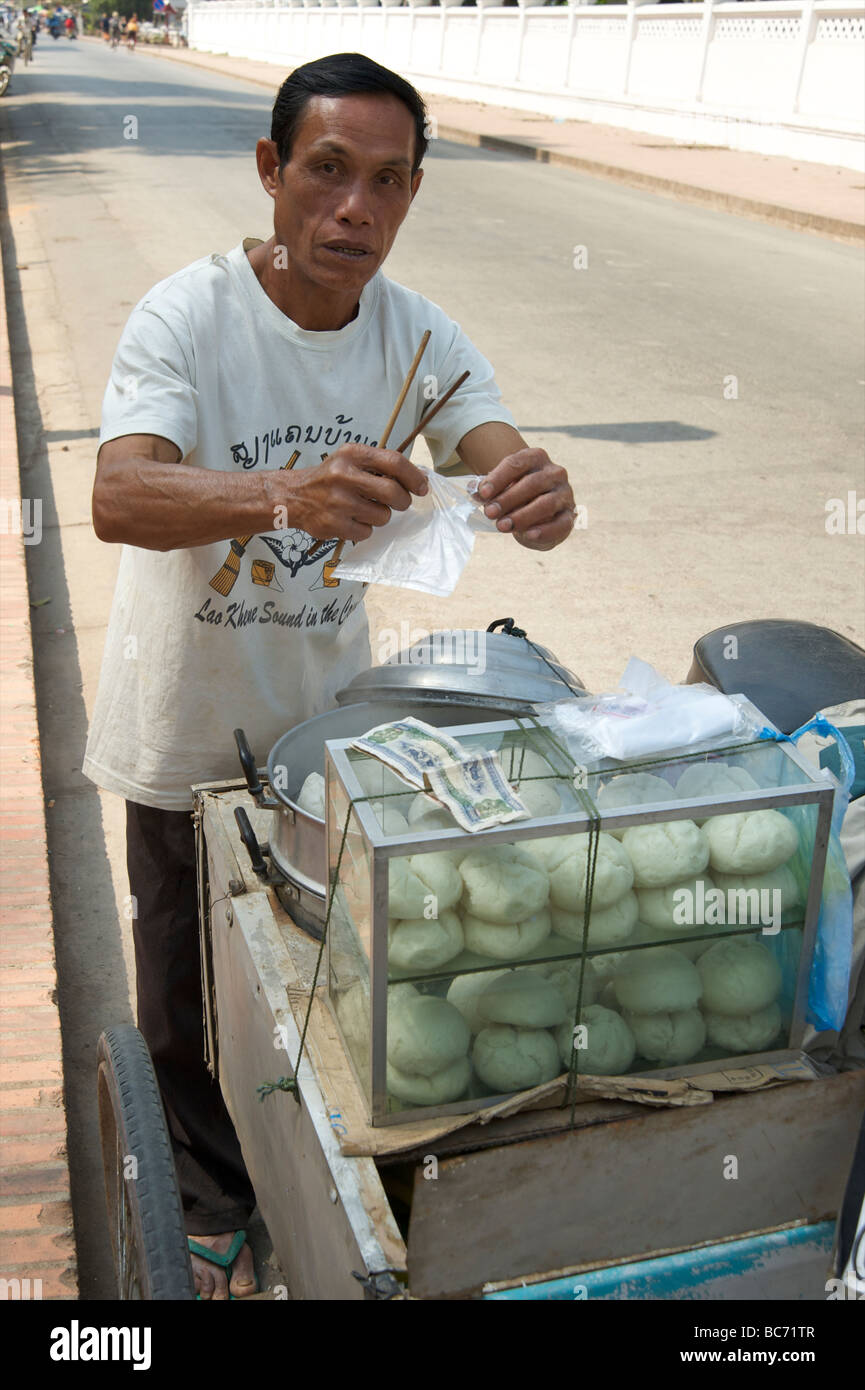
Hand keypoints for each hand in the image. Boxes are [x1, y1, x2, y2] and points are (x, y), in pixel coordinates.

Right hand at [274, 444, 428, 541]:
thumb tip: (418, 478)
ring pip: (382, 516)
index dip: (414, 476)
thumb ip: (379, 465)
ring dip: (381, 516)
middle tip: (400, 503)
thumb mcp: (349, 460)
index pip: (394, 462)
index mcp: (352, 454)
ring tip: (366, 510)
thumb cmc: (329, 478)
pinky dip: (365, 529)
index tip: (422, 487)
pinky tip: (352, 521)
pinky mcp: (334, 524)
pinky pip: (366, 532)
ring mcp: (338, 501)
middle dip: (403, 501)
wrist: (293, 496)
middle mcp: (344, 475)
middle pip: (393, 492)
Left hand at [477, 448, 574, 550]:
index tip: (483, 494)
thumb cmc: (516, 494)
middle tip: (489, 513)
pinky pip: (560, 524)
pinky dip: (544, 530)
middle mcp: (554, 472)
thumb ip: (487, 488)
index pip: (517, 463)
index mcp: (536, 458)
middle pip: (532, 483)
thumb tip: (473, 490)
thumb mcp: (500, 487)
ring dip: (522, 516)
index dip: (498, 478)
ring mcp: (564, 494)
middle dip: (508, 499)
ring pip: (546, 504)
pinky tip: (528, 535)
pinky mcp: (570, 516)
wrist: (537, 512)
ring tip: (502, 526)